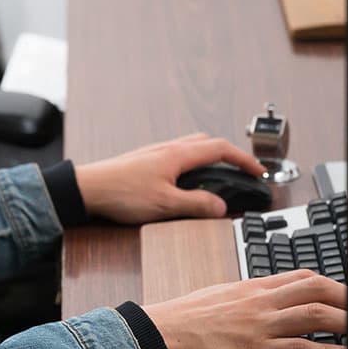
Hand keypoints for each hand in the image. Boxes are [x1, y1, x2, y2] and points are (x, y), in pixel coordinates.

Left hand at [74, 132, 265, 223]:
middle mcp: (168, 148)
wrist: (88, 189)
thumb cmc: (121, 193)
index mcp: (177, 155)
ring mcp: (155, 153)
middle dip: (229, 156)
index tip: (258, 171)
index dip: (244, 159)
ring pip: (191, 148)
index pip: (220, 149)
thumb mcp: (166, 204)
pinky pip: (177, 156)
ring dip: (209, 159)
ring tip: (219, 178)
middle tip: (242, 172)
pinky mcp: (145, 161)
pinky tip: (187, 181)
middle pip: (207, 143)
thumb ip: (197, 204)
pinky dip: (192, 164)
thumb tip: (221, 205)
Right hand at [143, 269, 347, 348]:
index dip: (329, 283)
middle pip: (315, 287)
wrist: (161, 334)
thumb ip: (244, 298)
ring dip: (346, 322)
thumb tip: (262, 303)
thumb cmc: (183, 318)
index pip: (299, 275)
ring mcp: (260, 324)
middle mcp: (260, 301)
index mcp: (250, 286)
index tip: (344, 294)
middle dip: (346, 296)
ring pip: (315, 314)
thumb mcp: (217, 296)